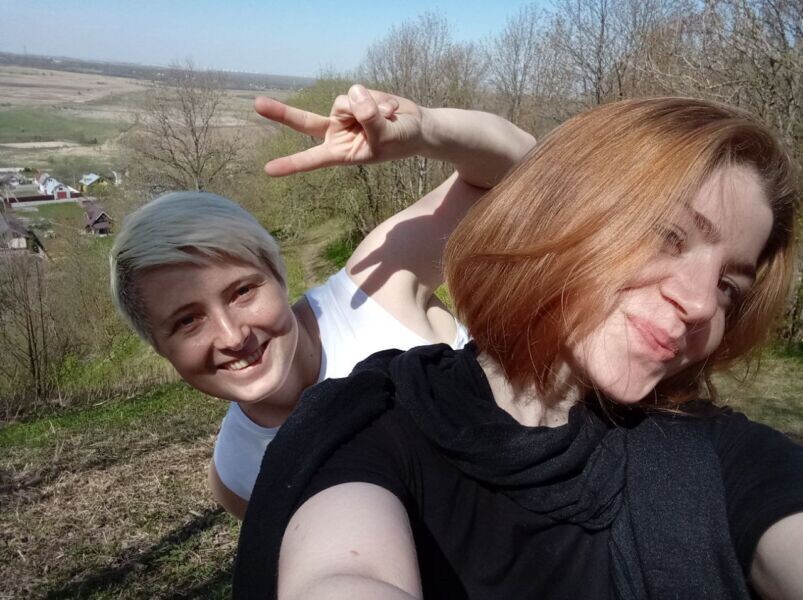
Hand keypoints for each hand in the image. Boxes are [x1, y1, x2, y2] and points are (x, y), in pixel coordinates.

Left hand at [254, 85, 423, 176]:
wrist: (416, 127)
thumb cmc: (401, 141)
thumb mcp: (387, 137)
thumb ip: (370, 118)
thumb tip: (354, 94)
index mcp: (340, 153)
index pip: (312, 158)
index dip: (292, 164)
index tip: (268, 171)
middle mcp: (336, 132)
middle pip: (305, 121)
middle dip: (282, 113)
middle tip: (257, 104)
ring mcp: (344, 114)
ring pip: (344, 100)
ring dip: (370, 106)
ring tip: (388, 116)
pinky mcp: (354, 98)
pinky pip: (359, 91)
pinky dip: (378, 99)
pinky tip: (390, 108)